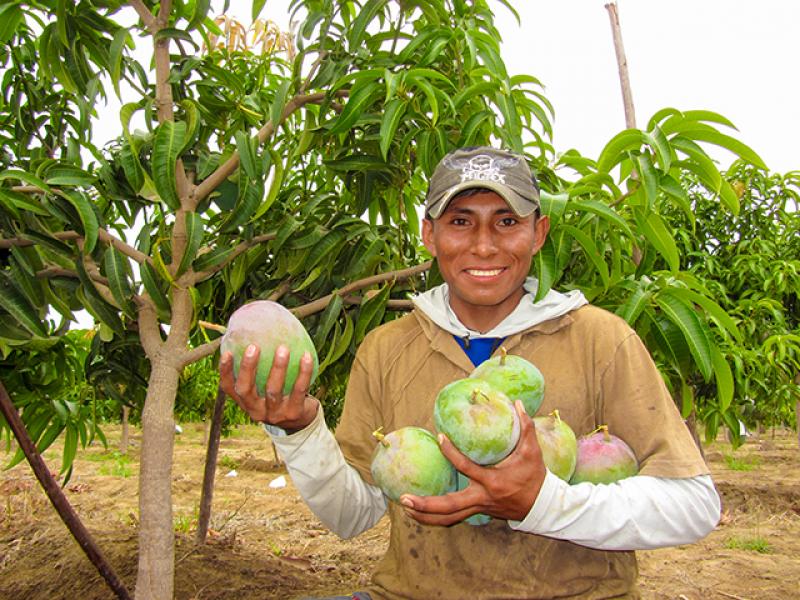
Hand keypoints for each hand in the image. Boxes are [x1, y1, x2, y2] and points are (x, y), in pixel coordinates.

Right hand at [220, 344, 318, 431]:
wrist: (301, 421)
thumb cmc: (280, 395)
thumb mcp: (265, 386)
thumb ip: (258, 368)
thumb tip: (255, 332)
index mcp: (246, 402)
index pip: (229, 388)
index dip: (225, 371)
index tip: (227, 351)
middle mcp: (256, 411)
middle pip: (246, 389)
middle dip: (248, 368)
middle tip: (254, 346)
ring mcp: (275, 414)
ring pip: (273, 390)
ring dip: (278, 368)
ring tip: (283, 348)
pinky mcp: (294, 413)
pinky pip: (299, 390)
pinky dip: (303, 372)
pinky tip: (306, 356)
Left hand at [399, 400, 545, 524]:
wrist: (542, 506)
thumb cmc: (535, 477)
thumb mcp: (533, 451)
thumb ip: (526, 426)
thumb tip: (517, 403)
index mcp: (492, 482)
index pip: (466, 467)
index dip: (451, 453)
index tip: (440, 437)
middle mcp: (482, 498)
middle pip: (449, 506)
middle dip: (425, 505)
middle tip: (404, 499)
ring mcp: (478, 508)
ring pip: (448, 518)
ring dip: (425, 515)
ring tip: (405, 508)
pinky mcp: (478, 512)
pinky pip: (453, 517)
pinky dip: (436, 516)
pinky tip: (420, 512)